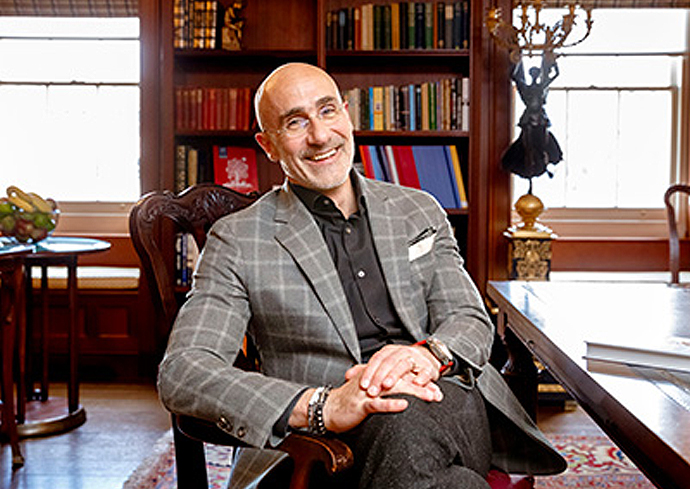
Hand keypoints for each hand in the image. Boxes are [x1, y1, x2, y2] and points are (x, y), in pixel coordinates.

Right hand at [322, 364, 441, 432]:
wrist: (327, 408)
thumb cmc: (349, 402)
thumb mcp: (369, 392)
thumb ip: (383, 389)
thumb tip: (402, 395)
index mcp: (377, 376)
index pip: (402, 375)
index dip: (419, 381)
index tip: (436, 389)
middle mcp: (374, 380)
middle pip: (402, 379)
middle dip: (422, 386)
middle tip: (438, 394)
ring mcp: (368, 391)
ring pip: (394, 389)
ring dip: (414, 393)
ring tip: (430, 398)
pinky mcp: (360, 403)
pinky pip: (378, 403)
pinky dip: (392, 404)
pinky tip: (405, 405)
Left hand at [347, 344, 441, 396]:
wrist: (427, 359)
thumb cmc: (402, 365)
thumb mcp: (384, 366)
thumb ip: (366, 371)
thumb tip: (347, 376)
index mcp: (389, 352)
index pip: (376, 360)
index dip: (369, 372)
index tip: (362, 386)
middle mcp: (401, 352)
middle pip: (388, 363)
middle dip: (379, 377)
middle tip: (373, 391)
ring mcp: (415, 359)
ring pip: (404, 365)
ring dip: (395, 376)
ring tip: (388, 386)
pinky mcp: (429, 367)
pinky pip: (425, 371)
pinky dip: (421, 377)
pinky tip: (416, 384)